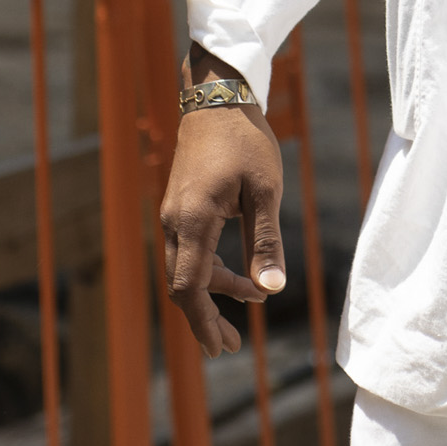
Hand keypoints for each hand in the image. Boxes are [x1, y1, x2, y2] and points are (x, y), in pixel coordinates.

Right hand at [160, 62, 288, 354]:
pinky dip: (211, 269)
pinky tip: (241, 277)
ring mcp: (173, 213)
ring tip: (253, 304)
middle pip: (182, 285)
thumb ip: (267, 242)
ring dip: (214, 292)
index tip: (221, 348)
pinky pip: (189, 250)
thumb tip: (273, 291)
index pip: (190, 287)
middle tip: (233, 345)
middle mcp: (174, 221)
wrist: (217, 98)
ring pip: (185, 268)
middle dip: (207, 317)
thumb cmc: (246, 140)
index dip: (204, 322)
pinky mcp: (180, 206)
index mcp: (193, 220)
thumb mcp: (266, 191)